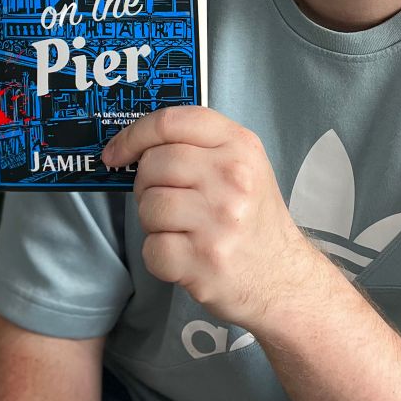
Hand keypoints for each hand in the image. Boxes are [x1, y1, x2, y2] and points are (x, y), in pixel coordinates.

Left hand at [101, 106, 322, 328]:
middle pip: (154, 163)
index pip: (171, 122)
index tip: (117, 152)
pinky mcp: (203, 260)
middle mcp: (232, 177)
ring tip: (181, 229)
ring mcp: (218, 219)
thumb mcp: (244, 164)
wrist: (283, 278)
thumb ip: (200, 145)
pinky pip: (151, 248)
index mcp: (240, 145)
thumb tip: (138, 144)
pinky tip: (184, 254)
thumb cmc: (253, 218)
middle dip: (147, 183)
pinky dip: (159, 255)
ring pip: (148, 205)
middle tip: (167, 199)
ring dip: (153, 221)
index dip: (135, 134)